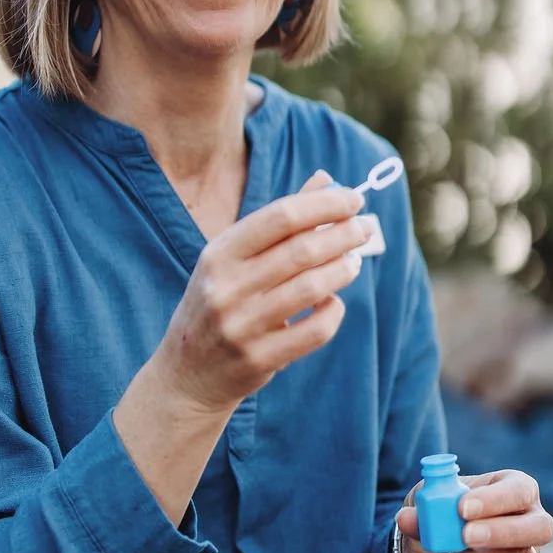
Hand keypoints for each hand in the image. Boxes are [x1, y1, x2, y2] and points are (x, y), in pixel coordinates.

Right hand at [156, 169, 369, 415]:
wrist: (187, 373)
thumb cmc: (219, 302)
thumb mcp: (233, 258)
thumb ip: (278, 220)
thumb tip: (326, 179)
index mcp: (218, 253)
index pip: (281, 216)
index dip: (325, 204)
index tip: (354, 199)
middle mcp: (226, 287)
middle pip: (302, 250)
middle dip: (344, 234)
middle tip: (365, 228)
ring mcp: (241, 325)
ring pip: (313, 288)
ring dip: (344, 269)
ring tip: (354, 261)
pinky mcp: (260, 358)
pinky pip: (315, 330)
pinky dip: (333, 311)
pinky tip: (333, 302)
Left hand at [394, 470, 552, 552]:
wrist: (435, 541)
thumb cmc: (441, 506)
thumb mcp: (427, 499)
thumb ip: (421, 507)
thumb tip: (406, 518)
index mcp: (514, 486)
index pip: (519, 490)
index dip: (496, 500)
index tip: (462, 508)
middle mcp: (530, 518)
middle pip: (540, 528)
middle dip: (503, 532)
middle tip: (466, 535)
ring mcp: (525, 549)